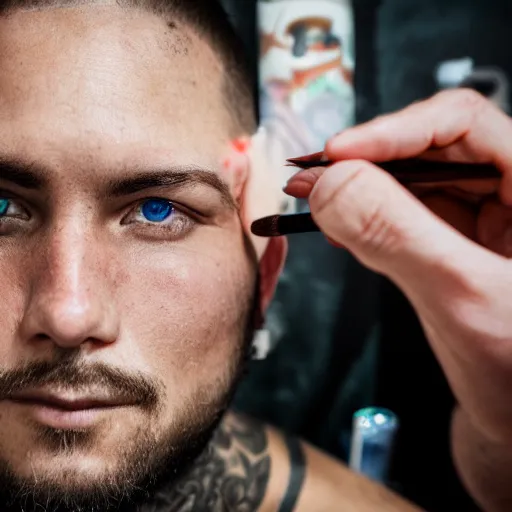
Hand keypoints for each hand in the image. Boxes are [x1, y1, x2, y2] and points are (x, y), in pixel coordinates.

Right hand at [284, 89, 511, 443]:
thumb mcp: (462, 297)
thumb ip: (396, 235)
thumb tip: (331, 184)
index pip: (463, 123)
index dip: (393, 130)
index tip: (337, 154)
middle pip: (431, 146)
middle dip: (366, 159)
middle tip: (312, 176)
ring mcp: (482, 218)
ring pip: (410, 180)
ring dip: (358, 187)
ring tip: (312, 196)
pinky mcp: (453, 243)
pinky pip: (403, 215)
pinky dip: (365, 218)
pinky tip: (339, 226)